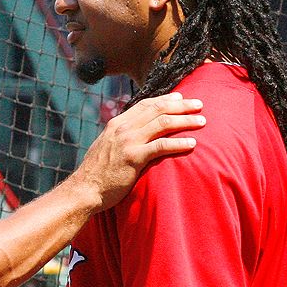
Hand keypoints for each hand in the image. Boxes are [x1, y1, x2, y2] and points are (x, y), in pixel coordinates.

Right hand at [76, 93, 204, 211]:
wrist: (85, 189)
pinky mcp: (133, 158)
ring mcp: (128, 142)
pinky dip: (179, 143)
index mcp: (116, 124)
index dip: (165, 99)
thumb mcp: (106, 146)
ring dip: (185, 121)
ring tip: (202, 121)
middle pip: (157, 110)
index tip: (181, 97)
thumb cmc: (97, 172)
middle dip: (181, 106)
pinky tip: (192, 144)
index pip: (145, 105)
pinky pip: (161, 147)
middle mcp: (123, 128)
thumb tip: (134, 133)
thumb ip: (120, 137)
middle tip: (200, 104)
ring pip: (162, 124)